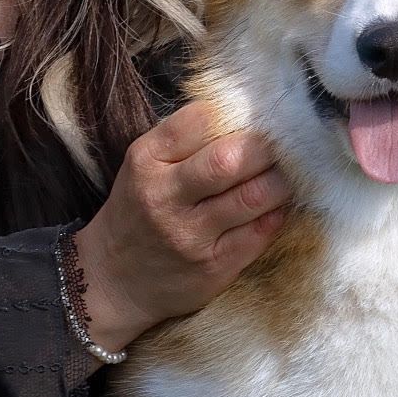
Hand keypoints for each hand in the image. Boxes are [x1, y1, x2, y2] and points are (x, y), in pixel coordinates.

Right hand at [72, 100, 288, 351]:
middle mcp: (165, 197)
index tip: (249, 120)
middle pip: (229, 160)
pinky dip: (276, 214)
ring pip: (253, 197)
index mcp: (146, 161)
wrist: (112, 280)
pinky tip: (276, 207)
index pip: (199, 121)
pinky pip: (260, 233)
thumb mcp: (144, 167)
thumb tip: (245, 116)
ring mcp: (189, 236)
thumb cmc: (138, 211)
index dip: (233, 115)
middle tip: (282, 147)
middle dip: (266, 149)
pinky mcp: (213, 267)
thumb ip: (184, 142)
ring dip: (280, 182)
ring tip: (285, 175)